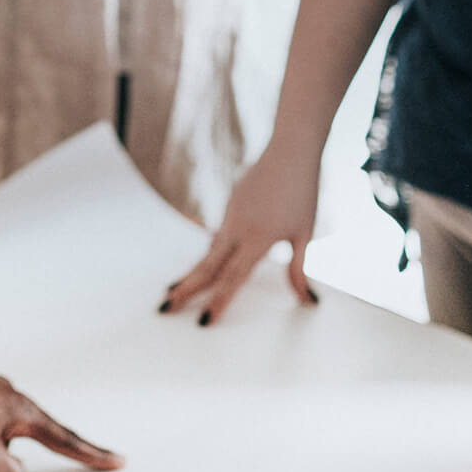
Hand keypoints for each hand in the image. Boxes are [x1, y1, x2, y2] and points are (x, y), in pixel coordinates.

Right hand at [159, 142, 320, 324]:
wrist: (290, 150)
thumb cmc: (303, 192)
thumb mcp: (304, 234)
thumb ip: (298, 270)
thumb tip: (308, 302)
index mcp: (257, 239)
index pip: (232, 278)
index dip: (218, 301)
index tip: (202, 321)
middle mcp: (237, 228)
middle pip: (206, 265)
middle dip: (185, 288)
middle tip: (163, 308)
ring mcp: (230, 214)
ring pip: (208, 250)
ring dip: (192, 272)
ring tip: (174, 289)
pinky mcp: (230, 205)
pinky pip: (217, 235)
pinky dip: (208, 253)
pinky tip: (205, 264)